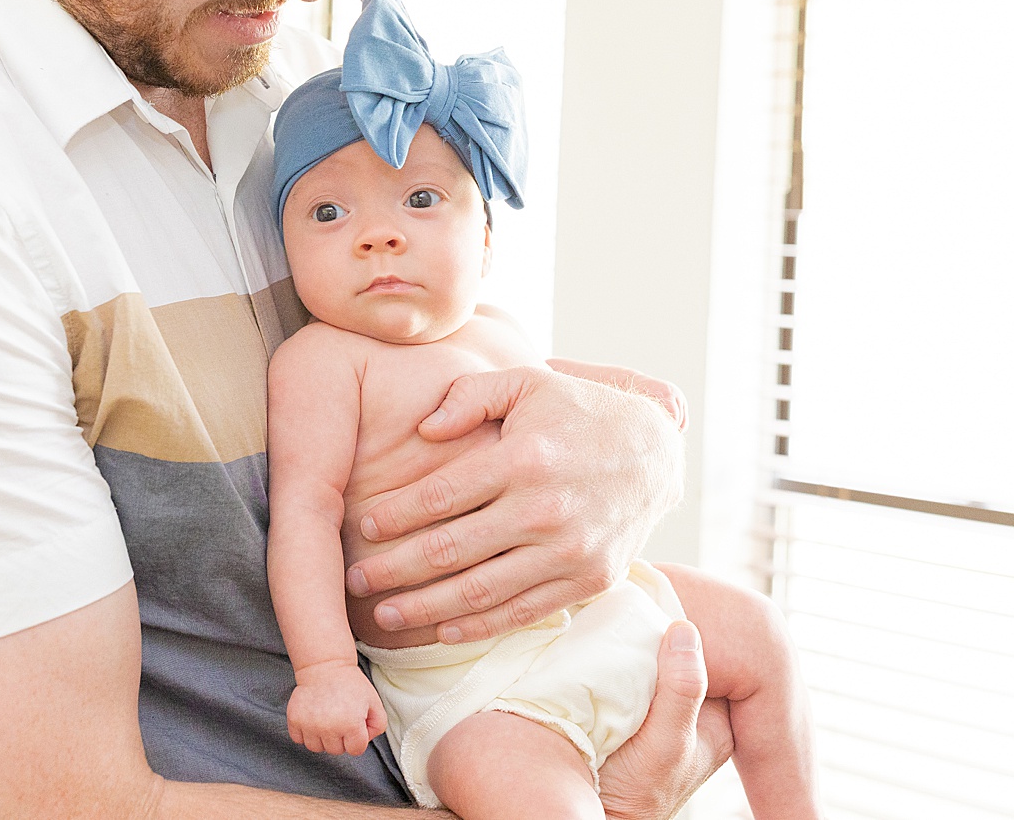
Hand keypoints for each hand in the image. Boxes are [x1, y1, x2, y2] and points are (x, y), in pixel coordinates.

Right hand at [285, 661, 386, 756]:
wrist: (325, 666)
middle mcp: (329, 728)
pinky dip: (305, 733)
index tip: (354, 722)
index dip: (358, 737)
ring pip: (317, 748)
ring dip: (322, 737)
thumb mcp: (374, 702)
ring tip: (326, 718)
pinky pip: (299, 739)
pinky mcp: (295, 720)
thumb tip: (364, 741)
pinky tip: (313, 718)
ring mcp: (310, 725)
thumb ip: (378, 726)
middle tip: (340, 716)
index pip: (356, 750)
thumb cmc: (351, 685)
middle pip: (336, 750)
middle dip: (340, 737)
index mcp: (351, 724)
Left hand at [345, 364, 682, 642]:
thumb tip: (423, 429)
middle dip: (393, 570)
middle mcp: (545, 509)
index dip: (395, 517)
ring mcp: (569, 552)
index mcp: (524, 458)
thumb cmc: (581, 410)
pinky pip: (522, 613)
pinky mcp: (588, 580)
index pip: (440, 498)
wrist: (658, 451)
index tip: (365, 527)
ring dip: (424, 609)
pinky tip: (442, 631)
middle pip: (449, 551)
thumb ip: (470, 396)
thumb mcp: (529, 382)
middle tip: (355, 580)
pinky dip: (478, 627)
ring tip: (384, 614)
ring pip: (479, 592)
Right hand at [599, 622, 734, 819]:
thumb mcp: (666, 742)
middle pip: (683, 660)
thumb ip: (682, 691)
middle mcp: (694, 715)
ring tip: (628, 624)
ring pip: (658, 664)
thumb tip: (684, 630)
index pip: (714, 662)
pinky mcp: (635, 709)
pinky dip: (623, 660)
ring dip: (640, 647)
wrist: (595, 811)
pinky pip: (634, 673)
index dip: (694, 634)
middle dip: (665, 638)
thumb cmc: (635, 791)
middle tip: (645, 612)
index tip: (670, 610)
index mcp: (717, 723)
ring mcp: (664, 712)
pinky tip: (613, 646)